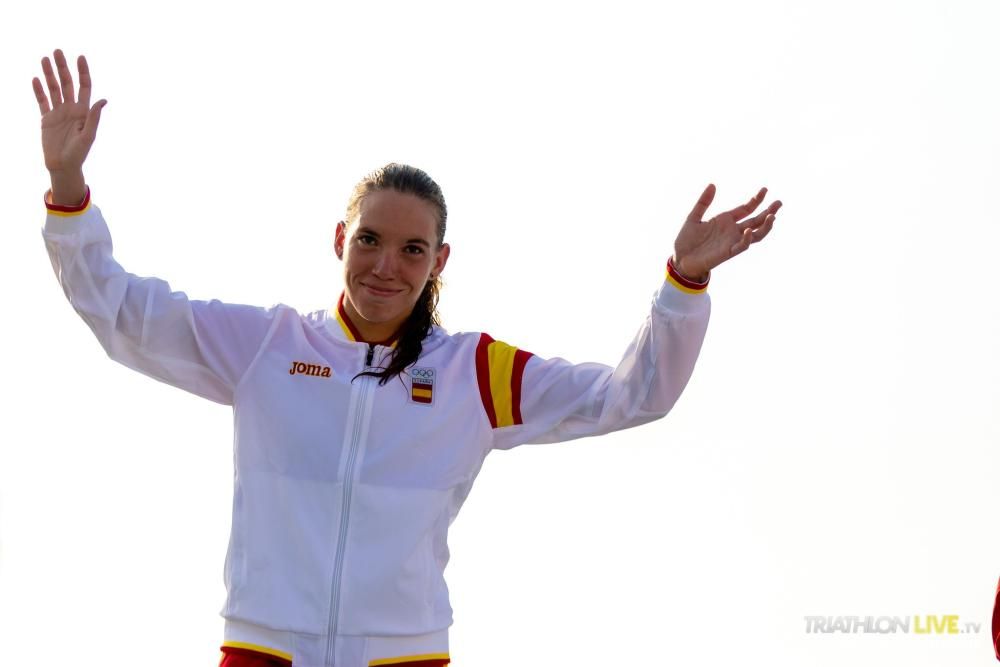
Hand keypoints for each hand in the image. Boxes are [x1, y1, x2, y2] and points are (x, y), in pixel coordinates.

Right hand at [32, 49, 106, 203]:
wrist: (63, 166)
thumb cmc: (79, 154)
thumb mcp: (88, 136)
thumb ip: (94, 118)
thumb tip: (103, 100)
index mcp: (84, 111)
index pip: (84, 87)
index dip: (83, 72)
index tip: (80, 57)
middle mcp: (71, 109)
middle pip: (67, 83)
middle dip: (63, 67)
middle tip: (57, 51)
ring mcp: (58, 112)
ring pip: (53, 88)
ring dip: (49, 74)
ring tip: (44, 59)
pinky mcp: (46, 118)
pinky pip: (42, 101)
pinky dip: (38, 90)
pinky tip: (36, 78)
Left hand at [672, 184, 781, 281]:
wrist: (680, 259)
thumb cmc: (687, 240)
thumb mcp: (694, 217)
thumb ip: (703, 202)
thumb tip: (713, 184)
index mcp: (726, 220)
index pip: (747, 208)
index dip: (756, 200)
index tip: (765, 189)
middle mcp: (732, 230)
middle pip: (756, 220)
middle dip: (769, 212)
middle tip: (779, 203)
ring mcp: (732, 241)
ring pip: (755, 234)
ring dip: (765, 226)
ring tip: (772, 216)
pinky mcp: (728, 252)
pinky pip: (742, 246)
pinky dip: (747, 238)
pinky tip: (749, 230)